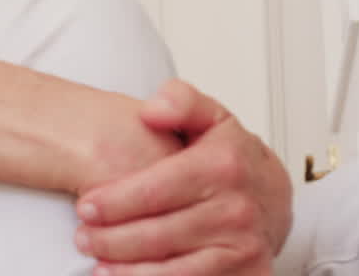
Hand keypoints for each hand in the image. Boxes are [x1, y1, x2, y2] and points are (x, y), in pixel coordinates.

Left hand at [73, 79, 291, 274]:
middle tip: (84, 237)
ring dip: (127, 271)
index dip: (114, 203)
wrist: (274, 195)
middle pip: (157, 235)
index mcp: (221, 167)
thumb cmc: (232, 157)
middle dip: (111, 240)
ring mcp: (241, 247)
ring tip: (98, 262)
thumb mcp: (210, 115)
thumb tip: (151, 111)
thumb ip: (179, 100)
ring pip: (172, 269)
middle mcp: (234, 210)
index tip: (85, 207)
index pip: (154, 191)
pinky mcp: (246, 273)